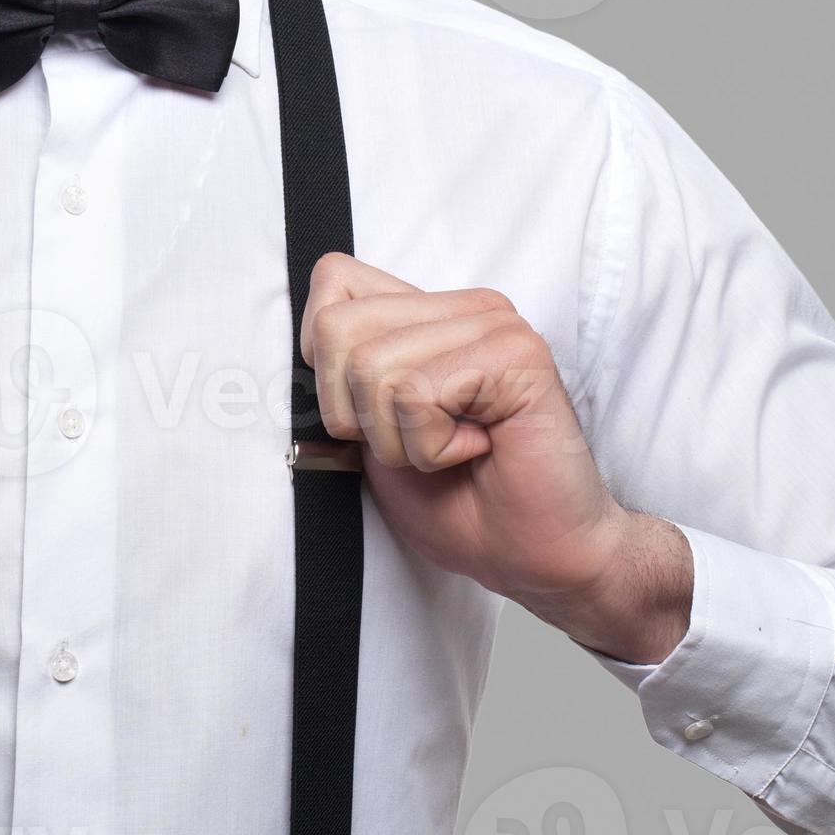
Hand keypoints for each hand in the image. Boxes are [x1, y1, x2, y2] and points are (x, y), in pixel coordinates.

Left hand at [298, 253, 691, 663]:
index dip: (322, 357)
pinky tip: (477, 450)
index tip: (365, 411)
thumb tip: (301, 348)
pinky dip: (431, 446)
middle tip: (419, 441)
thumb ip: (344, 378)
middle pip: (336, 330)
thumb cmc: (460, 503)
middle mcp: (464, 308)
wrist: (533, 556)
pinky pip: (417, 394)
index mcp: (429, 315)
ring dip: (400, 439)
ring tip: (452, 449)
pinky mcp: (516, 355)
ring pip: (372, 367)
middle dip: (357, 413)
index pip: (333, 278)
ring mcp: (494, 325)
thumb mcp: (375, 433)